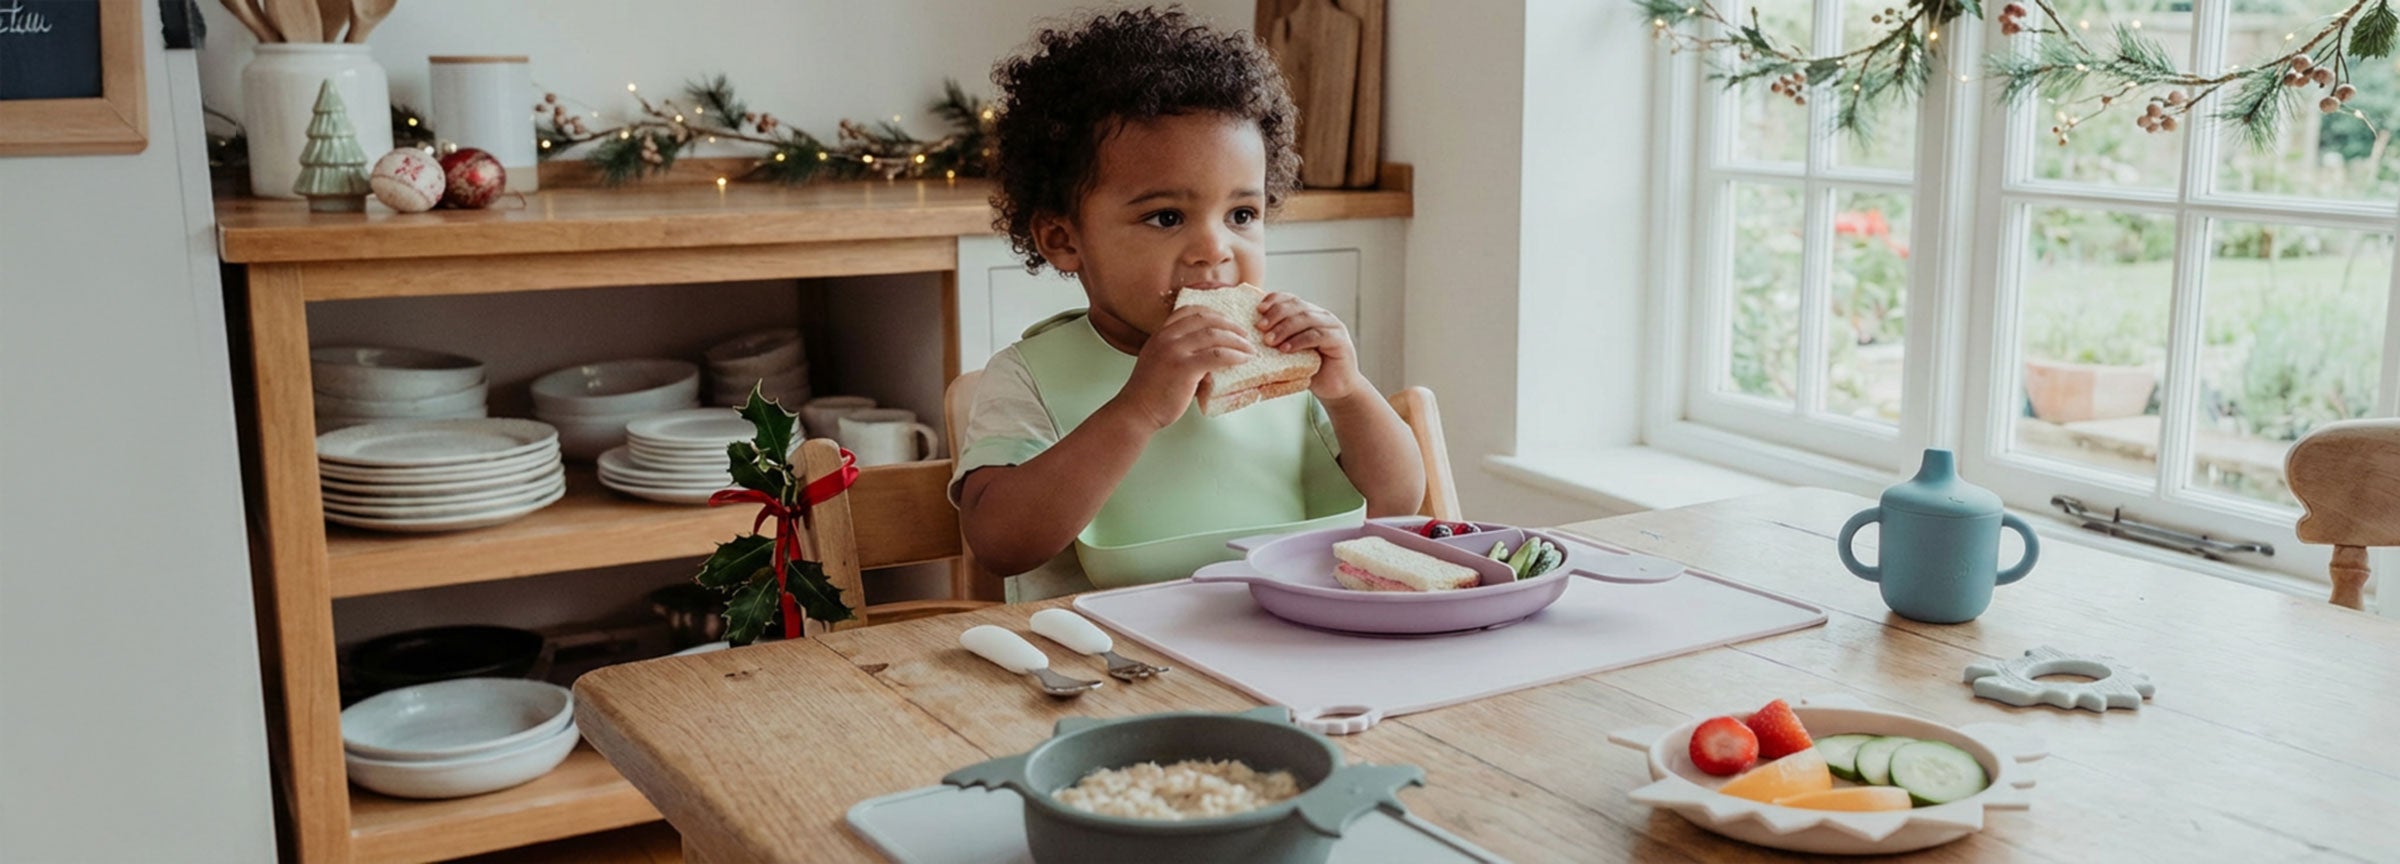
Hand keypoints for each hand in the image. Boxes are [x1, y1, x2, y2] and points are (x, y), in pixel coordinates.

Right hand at [1113, 305, 1255, 429]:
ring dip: (1237, 341)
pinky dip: (1234, 356)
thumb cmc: (1151, 392)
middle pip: (1205, 319)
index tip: (1227, 321)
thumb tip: (1209, 353)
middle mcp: (1166, 338)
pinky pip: (1217, 356)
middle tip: (1244, 335)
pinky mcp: (1184, 368)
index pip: (1188, 311)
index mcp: (1161, 334)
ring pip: (1214, 335)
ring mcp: (1175, 351)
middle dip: (1229, 325)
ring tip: (1250, 349)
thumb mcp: (1159, 361)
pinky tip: (1244, 360)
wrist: (1137, 411)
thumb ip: (1178, 352)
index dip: (1212, 313)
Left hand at [1256, 292, 1366, 401]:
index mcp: (1310, 314)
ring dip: (1285, 328)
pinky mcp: (1340, 341)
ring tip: (1269, 340)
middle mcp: (1323, 316)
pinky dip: (1299, 341)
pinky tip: (1285, 349)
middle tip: (1260, 327)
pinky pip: (1318, 335)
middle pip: (1297, 306)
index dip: (1274, 300)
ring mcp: (1334, 327)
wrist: (1336, 389)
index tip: (1259, 309)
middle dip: (1276, 314)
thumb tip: (1250, 334)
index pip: (1291, 299)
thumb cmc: (1311, 370)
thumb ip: (1278, 340)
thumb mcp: (1291, 352)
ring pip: (1307, 318)